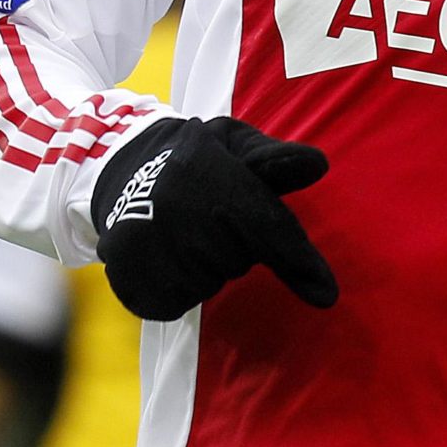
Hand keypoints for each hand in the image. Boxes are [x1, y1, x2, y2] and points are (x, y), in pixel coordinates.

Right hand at [91, 115, 333, 318]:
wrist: (120, 171)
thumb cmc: (196, 159)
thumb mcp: (235, 145)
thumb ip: (276, 159)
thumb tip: (318, 165)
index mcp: (206, 171)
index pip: (265, 226)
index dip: (297, 260)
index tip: (326, 294)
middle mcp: (173, 209)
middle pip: (239, 259)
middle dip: (240, 246)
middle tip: (215, 219)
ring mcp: (145, 245)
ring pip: (209, 282)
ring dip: (209, 266)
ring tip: (188, 234)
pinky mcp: (127, 276)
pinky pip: (177, 301)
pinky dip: (181, 286)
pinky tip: (169, 256)